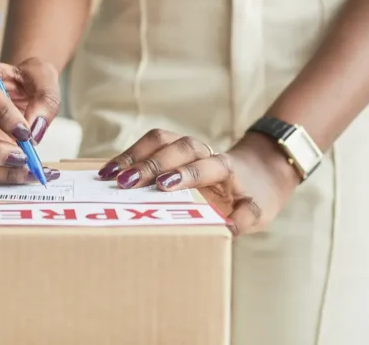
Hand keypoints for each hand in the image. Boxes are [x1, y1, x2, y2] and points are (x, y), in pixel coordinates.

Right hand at [97, 129, 301, 236]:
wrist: (258, 171)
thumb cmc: (254, 196)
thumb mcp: (257, 211)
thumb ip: (243, 219)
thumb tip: (226, 228)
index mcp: (227, 168)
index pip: (205, 165)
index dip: (185, 173)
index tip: (164, 185)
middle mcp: (206, 151)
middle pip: (179, 147)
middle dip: (151, 163)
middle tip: (127, 182)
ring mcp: (187, 146)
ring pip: (160, 139)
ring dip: (134, 154)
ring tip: (109, 174)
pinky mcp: (173, 147)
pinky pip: (150, 143)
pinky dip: (130, 153)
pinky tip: (109, 169)